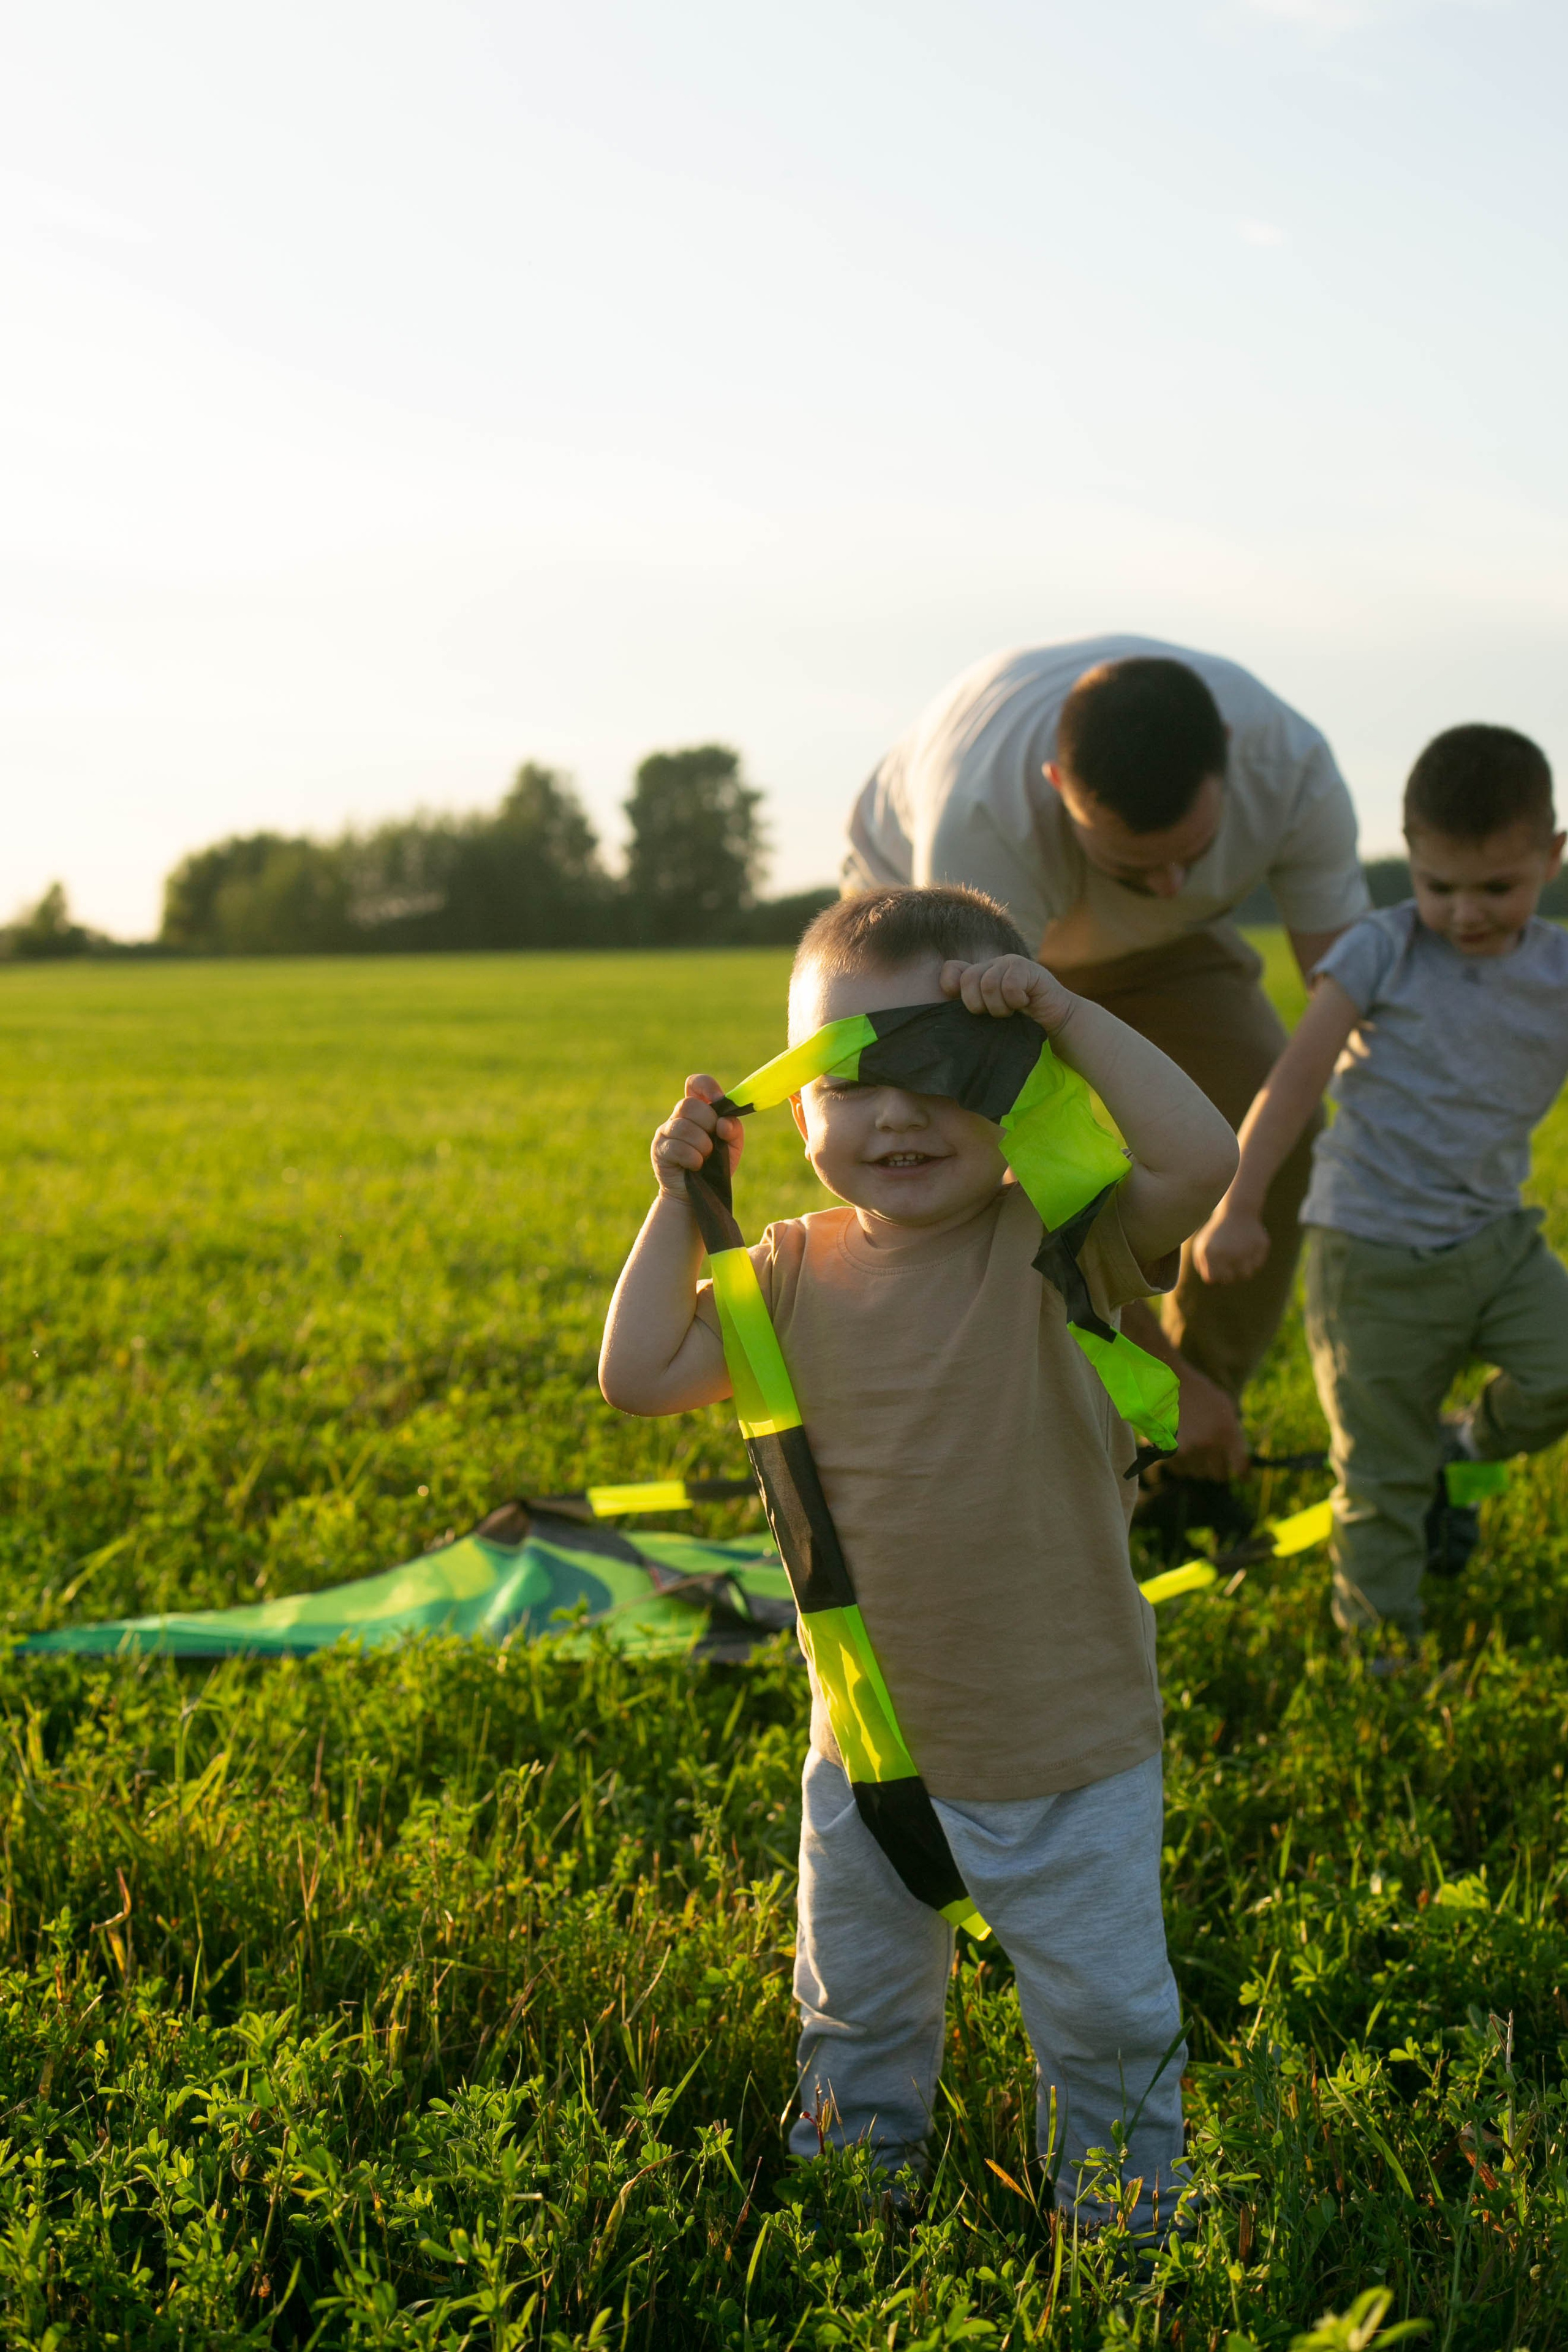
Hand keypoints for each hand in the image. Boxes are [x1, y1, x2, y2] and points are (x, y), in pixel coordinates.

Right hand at [651, 1074, 742, 1201]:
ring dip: (702, 1144)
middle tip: (713, 1140)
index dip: (707, 1088)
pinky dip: (693, 1158)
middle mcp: (678, 1116)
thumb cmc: (715, 1165)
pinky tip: (696, 1166)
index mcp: (698, 1110)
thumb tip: (723, 1123)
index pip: (696, 1083)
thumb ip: (733, 1130)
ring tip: (706, 1157)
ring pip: (683, 1126)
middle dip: (707, 1123)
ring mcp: (665, 1132)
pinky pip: (677, 1147)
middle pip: (689, 1104)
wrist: (697, 1193)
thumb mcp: (732, 1146)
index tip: (719, 1101)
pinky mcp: (659, 1150)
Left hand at [940, 954, 1077, 1036]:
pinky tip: (1025, 1003)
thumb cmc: (1020, 1022)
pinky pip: (1010, 984)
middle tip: (997, 1014)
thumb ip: (969, 1008)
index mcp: (979, 975)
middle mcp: (991, 965)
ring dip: (1000, 1007)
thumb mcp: (989, 1016)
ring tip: (1012, 1011)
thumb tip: (941, 1016)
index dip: (951, 988)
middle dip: (979, 1005)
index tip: (970, 1007)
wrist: (1055, 1021)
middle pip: (968, 979)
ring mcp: (1009, 963)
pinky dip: (1016, 1000)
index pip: (951, 970)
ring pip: (988, 983)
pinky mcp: (1027, 967)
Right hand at [1170, 1369, 1249, 1481]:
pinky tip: (1181, 1449)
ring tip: (1195, 1449)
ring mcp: (1190, 1449)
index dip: (1243, 1475)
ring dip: (1199, 1467)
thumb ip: (1234, 1434)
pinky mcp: (1171, 1452)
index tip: (1243, 1477)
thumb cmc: (1200, 1394)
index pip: (1240, 1467)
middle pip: (1219, 1475)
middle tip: (1214, 1458)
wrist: (1167, 1383)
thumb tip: (1240, 1461)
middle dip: (1218, 1468)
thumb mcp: (1226, 1408)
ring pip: (1199, 1474)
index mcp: (1228, 1432)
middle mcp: (1211, 1443)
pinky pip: (1181, 1471)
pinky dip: (1182, 1465)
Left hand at [1192, 1200, 1271, 1286]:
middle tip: (1228, 1262)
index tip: (1216, 1265)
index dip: (1214, 1274)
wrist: (1238, 1211)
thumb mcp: (1203, 1244)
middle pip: (1230, 1279)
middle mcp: (1231, 1253)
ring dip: (1242, 1269)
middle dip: (1228, 1273)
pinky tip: (1249, 1250)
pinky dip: (1253, 1260)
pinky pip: (1258, 1264)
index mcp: (1213, 1252)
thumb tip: (1211, 1282)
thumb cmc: (1217, 1232)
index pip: (1212, 1278)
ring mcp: (1248, 1249)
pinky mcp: (1261, 1245)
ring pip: (1247, 1274)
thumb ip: (1202, 1264)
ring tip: (1239, 1258)